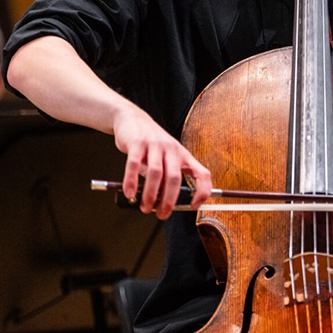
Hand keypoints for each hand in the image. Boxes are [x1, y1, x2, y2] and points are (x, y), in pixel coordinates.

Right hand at [112, 105, 211, 219]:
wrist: (132, 119)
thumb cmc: (152, 143)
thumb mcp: (167, 158)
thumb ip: (168, 177)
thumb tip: (165, 202)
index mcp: (183, 156)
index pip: (202, 173)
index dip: (203, 190)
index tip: (194, 205)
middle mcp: (172, 150)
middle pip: (175, 178)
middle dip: (169, 200)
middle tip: (162, 214)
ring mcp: (155, 145)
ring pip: (156, 173)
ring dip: (150, 194)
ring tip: (145, 207)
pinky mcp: (137, 143)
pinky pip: (135, 165)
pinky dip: (132, 181)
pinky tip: (129, 193)